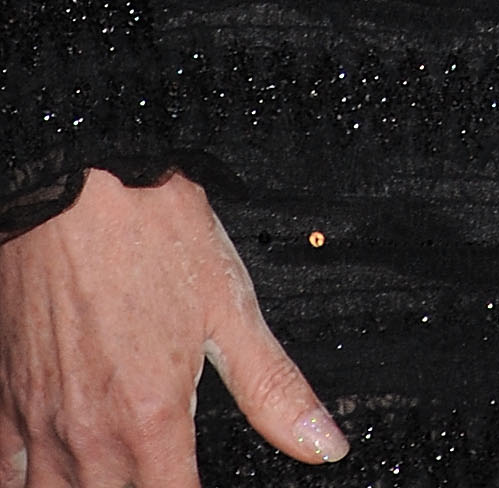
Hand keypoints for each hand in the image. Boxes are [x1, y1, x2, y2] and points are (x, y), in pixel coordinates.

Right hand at [0, 168, 345, 484]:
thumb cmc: (152, 232)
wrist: (79, 182)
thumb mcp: (230, 306)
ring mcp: (40, 423)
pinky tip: (51, 476)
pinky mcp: (7, 399)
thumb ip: (274, 390)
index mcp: (151, 421)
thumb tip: (325, 446)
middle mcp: (91, 436)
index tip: (201, 485)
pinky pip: (6, 473)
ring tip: (118, 476)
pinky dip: (28, 483)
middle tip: (166, 471)